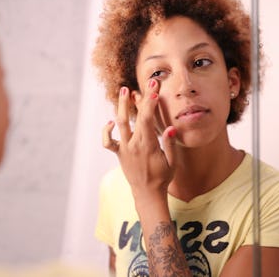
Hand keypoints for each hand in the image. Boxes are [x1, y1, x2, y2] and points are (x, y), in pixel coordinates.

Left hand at [102, 79, 177, 205]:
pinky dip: (107, 131)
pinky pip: (108, 141)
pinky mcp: (119, 153)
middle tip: (144, 84)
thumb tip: (171, 128)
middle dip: (139, 99)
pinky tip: (112, 121)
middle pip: (134, 117)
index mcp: (148, 146)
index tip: (154, 88)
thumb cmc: (162, 178)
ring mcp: (124, 149)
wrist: (147, 194)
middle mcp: (133, 145)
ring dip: (121, 106)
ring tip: (124, 91)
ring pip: (120, 124)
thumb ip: (170, 144)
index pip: (147, 119)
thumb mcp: (172, 162)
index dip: (150, 102)